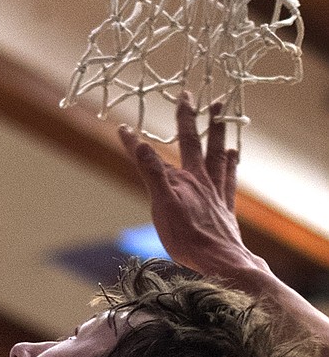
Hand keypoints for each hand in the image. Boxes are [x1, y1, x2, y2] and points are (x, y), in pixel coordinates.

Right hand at [118, 95, 258, 280]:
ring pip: (217, 153)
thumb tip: (139, 143)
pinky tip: (233, 154)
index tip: (122, 128)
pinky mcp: (224, 207)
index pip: (154, 156)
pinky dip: (230, 162)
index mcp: (184, 180)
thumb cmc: (188, 238)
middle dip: (189, 117)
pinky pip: (229, 177)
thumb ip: (152, 172)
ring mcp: (215, 192)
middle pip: (196, 142)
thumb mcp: (163, 205)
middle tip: (188, 95)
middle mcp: (202, 180)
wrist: (221, 261)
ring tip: (220, 113)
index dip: (135, 143)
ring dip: (216, 131)